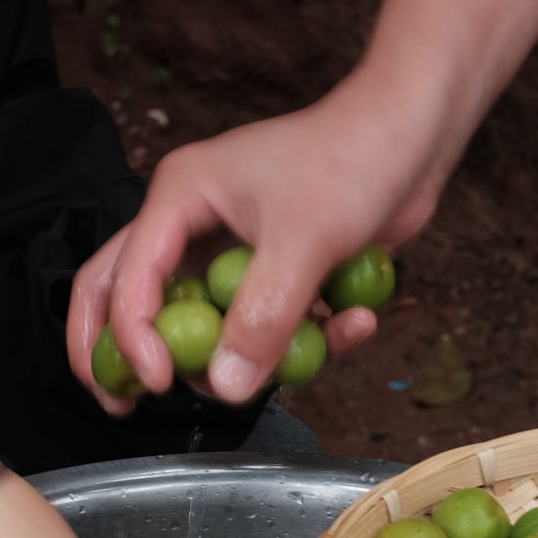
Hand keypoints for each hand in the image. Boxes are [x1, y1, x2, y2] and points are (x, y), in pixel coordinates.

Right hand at [67, 70, 455, 407]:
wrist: (413, 133)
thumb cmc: (354, 159)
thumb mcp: (304, 241)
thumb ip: (263, 316)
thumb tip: (226, 386)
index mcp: (180, 198)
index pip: (124, 278)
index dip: (131, 338)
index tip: (160, 383)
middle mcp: (194, 222)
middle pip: (132, 295)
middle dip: (127, 353)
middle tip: (124, 404)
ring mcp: (232, 247)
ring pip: (206, 320)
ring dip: (244, 353)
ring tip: (290, 363)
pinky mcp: (273, 269)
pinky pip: (268, 320)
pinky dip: (306, 335)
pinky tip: (353, 321)